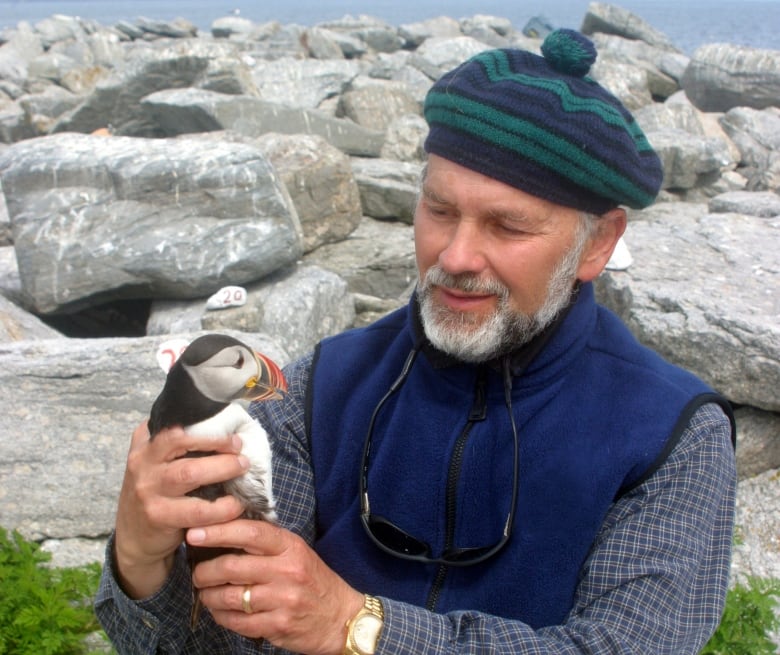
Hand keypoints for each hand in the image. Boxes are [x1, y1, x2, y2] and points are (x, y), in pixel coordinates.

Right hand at [113, 421, 247, 598]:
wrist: (134, 537)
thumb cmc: (156, 492)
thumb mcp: (156, 463)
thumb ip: (176, 444)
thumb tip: (223, 426)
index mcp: (145, 445)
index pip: (172, 424)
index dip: (203, 425)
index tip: (230, 430)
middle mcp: (142, 463)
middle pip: (181, 442)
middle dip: (216, 442)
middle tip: (240, 448)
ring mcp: (148, 489)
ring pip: (189, 473)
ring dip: (223, 469)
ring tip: (243, 470)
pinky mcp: (158, 516)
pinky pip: (197, 510)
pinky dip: (222, 507)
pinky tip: (236, 504)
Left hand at [188, 520, 363, 654]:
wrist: (341, 617)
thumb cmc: (314, 581)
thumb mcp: (297, 552)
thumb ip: (267, 544)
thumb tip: (224, 533)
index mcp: (290, 546)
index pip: (249, 532)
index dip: (218, 531)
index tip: (195, 534)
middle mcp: (287, 570)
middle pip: (232, 567)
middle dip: (205, 571)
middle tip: (198, 573)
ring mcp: (283, 600)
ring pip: (230, 597)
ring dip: (209, 596)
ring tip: (206, 593)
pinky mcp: (278, 625)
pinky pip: (238, 622)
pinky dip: (222, 617)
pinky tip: (220, 612)